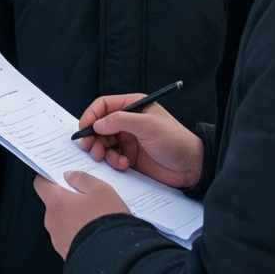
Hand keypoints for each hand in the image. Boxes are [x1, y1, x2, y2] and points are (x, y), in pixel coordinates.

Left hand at [35, 171, 130, 258]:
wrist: (112, 259)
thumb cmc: (105, 221)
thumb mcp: (101, 190)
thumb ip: (83, 179)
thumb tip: (70, 176)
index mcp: (56, 202)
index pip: (41, 184)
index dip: (49, 177)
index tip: (60, 176)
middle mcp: (51, 221)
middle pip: (54, 203)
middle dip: (68, 199)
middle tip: (87, 197)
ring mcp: (57, 239)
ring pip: (62, 221)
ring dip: (74, 217)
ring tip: (95, 217)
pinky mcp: (65, 253)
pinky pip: (70, 236)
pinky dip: (78, 232)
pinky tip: (95, 232)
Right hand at [74, 94, 202, 188]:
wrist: (191, 167)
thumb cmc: (175, 141)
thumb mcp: (148, 126)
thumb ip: (120, 121)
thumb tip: (97, 123)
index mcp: (133, 106)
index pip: (104, 106)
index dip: (91, 116)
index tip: (83, 129)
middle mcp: (129, 121)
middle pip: (100, 125)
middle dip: (93, 137)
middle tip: (89, 148)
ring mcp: (129, 139)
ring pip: (104, 142)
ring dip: (102, 151)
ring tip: (106, 158)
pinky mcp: (130, 156)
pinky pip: (112, 156)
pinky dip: (113, 161)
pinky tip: (123, 164)